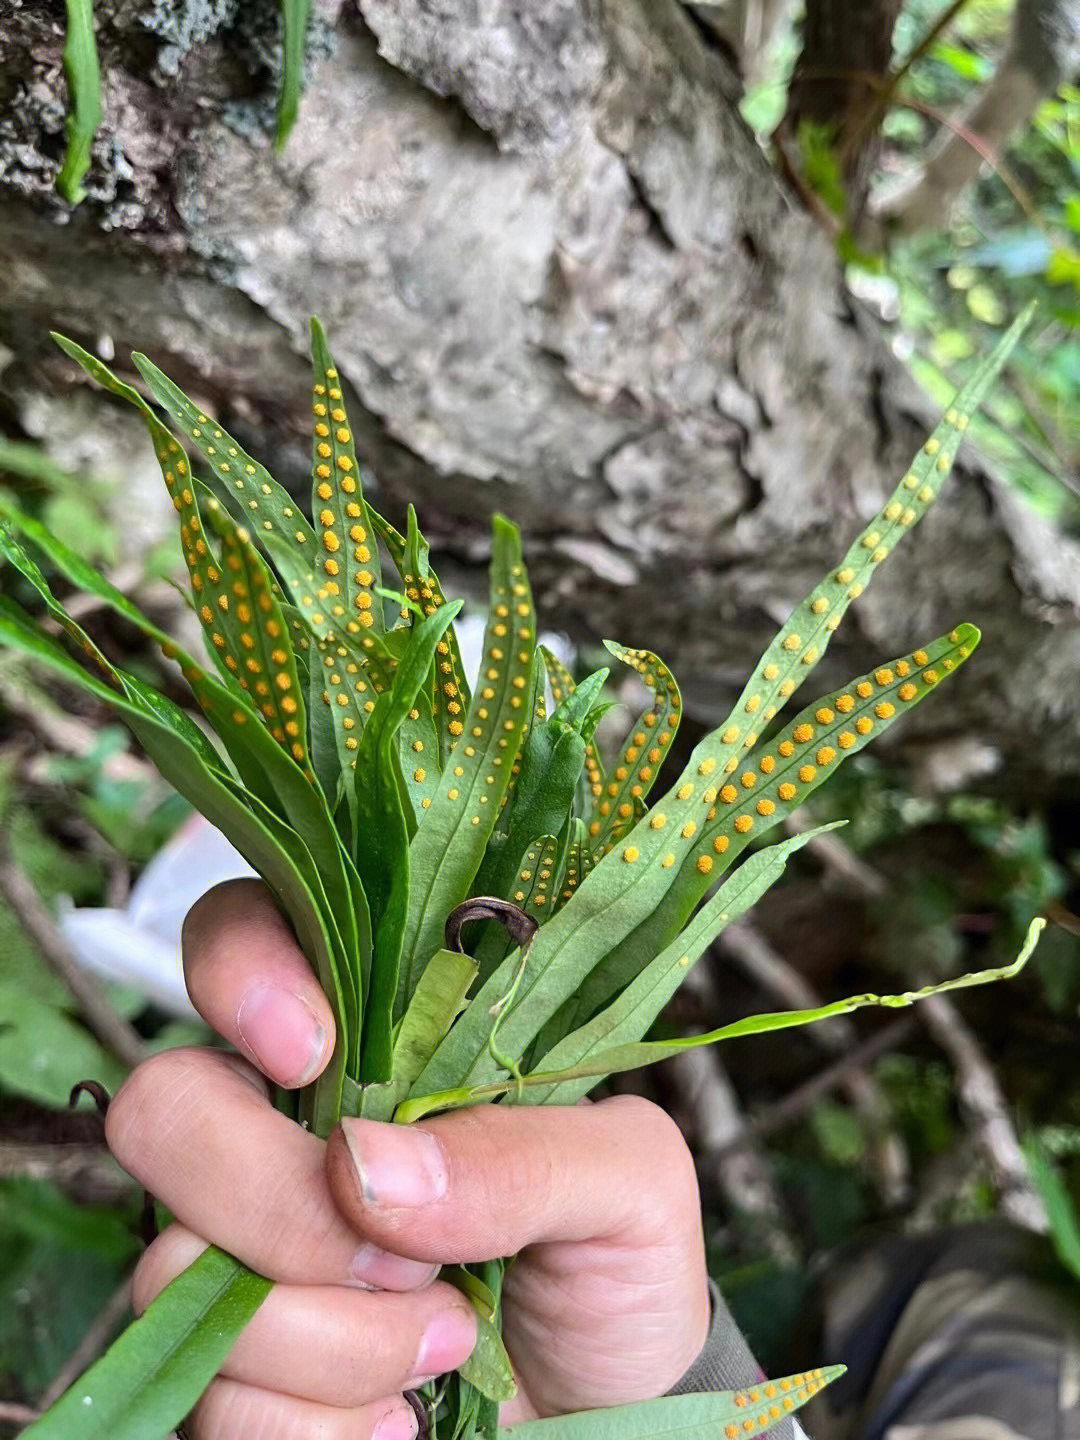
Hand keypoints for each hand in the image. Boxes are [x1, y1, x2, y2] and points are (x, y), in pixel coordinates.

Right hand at [106, 879, 710, 1437]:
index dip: (243, 971)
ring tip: (446, 1344)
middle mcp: (282, 1131)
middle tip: (405, 1258)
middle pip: (167, 1107)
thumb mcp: (629, 1184)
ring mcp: (241, 1251)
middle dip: (278, 1198)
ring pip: (177, 1267)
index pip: (243, 937)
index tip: (310, 1051)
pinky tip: (403, 1417)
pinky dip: (323, 1421)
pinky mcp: (231, 1371)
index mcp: (374, 1043)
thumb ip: (526, 1154)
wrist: (608, 1413)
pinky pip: (215, 1397)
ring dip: (337, 1337)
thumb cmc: (615, 1264)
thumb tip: (369, 1168)